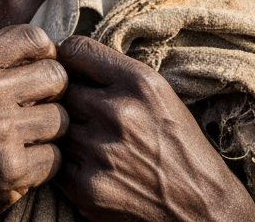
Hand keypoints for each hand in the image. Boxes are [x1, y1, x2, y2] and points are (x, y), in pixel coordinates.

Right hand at [0, 24, 68, 221]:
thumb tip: (44, 46)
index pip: (33, 37)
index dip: (46, 55)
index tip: (40, 71)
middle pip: (56, 77)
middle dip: (52, 95)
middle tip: (34, 111)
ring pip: (60, 119)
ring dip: (46, 134)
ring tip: (20, 141)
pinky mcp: (11, 169)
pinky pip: (55, 157)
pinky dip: (42, 165)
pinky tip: (17, 166)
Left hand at [54, 36, 254, 221]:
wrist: (200, 206)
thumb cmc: (179, 146)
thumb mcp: (161, 95)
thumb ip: (117, 75)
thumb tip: (68, 60)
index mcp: (139, 82)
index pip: (74, 49)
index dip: (68, 60)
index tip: (71, 72)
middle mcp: (118, 111)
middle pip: (60, 89)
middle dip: (68, 99)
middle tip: (84, 113)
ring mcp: (99, 150)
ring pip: (55, 126)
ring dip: (66, 134)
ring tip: (92, 142)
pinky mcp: (86, 187)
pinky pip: (54, 162)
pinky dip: (66, 164)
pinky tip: (90, 166)